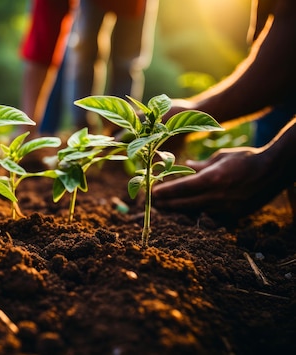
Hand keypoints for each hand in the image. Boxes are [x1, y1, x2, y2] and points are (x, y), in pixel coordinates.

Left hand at [152, 146, 286, 218]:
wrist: (276, 171)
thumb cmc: (246, 159)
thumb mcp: (221, 157)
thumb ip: (201, 165)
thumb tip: (185, 166)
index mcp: (213, 179)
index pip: (182, 188)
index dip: (166, 192)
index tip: (152, 193)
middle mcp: (218, 196)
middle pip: (185, 204)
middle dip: (168, 205)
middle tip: (153, 204)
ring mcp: (227, 208)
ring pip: (196, 212)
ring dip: (180, 211)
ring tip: (166, 209)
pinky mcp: (235, 216)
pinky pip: (211, 217)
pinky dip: (199, 215)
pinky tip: (188, 213)